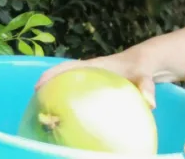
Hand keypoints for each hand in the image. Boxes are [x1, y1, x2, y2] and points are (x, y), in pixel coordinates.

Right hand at [35, 50, 156, 108]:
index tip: (37, 85)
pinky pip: (78, 94)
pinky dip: (70, 102)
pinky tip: (67, 121)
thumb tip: (150, 102)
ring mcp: (92, 80)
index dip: (53, 74)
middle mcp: (90, 72)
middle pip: (63, 77)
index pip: (70, 67)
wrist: (147, 63)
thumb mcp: (145, 73)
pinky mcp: (96, 89)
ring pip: (68, 85)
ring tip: (43, 115)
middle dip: (47, 86)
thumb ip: (146, 85)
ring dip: (55, 95)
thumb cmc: (142, 66)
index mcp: (96, 66)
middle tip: (34, 105)